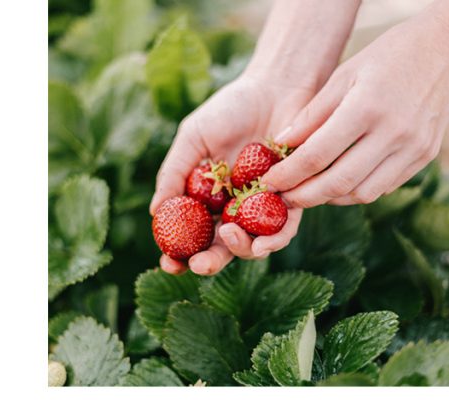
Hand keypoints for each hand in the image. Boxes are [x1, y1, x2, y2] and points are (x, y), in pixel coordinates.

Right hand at [150, 73, 311, 275]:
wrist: (277, 86)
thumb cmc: (231, 109)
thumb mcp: (193, 138)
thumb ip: (174, 173)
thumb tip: (156, 212)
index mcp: (207, 201)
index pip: (190, 238)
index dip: (178, 256)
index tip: (169, 263)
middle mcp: (233, 210)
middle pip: (219, 250)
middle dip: (208, 263)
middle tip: (200, 265)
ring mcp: (262, 208)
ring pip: (251, 246)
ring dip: (239, 250)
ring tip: (230, 235)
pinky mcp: (292, 200)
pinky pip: (284, 229)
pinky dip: (273, 239)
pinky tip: (262, 240)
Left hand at [261, 11, 448, 206]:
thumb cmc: (390, 55)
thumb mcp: (345, 73)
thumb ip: (312, 113)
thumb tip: (280, 144)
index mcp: (366, 108)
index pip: (316, 156)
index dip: (287, 175)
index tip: (268, 183)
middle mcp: (392, 132)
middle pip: (336, 184)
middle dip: (304, 197)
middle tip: (284, 198)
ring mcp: (412, 148)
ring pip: (360, 194)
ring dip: (330, 198)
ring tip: (310, 191)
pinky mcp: (424, 156)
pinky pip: (382, 187)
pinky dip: (356, 191)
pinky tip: (341, 183)